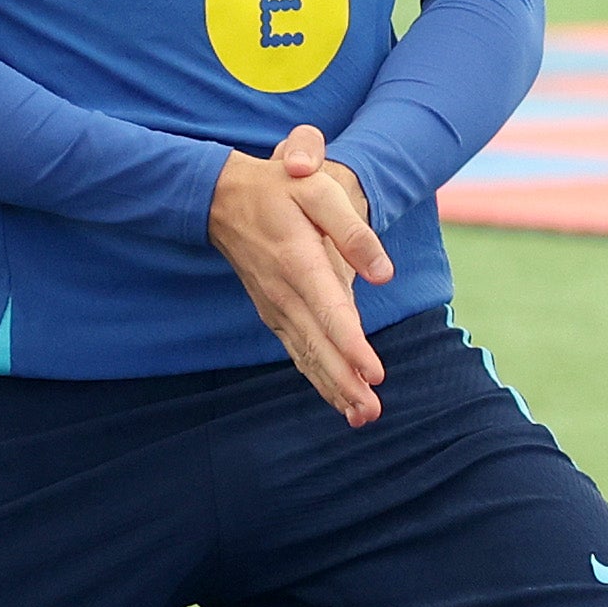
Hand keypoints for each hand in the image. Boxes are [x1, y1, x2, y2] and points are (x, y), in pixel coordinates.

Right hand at [208, 122, 393, 424]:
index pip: (330, 313)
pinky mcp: (274, 313)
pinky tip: (337, 396)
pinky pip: (297, 351)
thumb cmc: (280, 190)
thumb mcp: (319, 191)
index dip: (352, 346)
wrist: (223, 198)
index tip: (375, 374)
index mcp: (300, 262)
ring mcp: (275, 307)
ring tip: (362, 416)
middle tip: (372, 412)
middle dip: (346, 382)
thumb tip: (384, 275)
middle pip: (319, 346)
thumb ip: (353, 231)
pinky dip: (317, 376)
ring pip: (307, 355)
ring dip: (333, 388)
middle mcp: (285, 293)